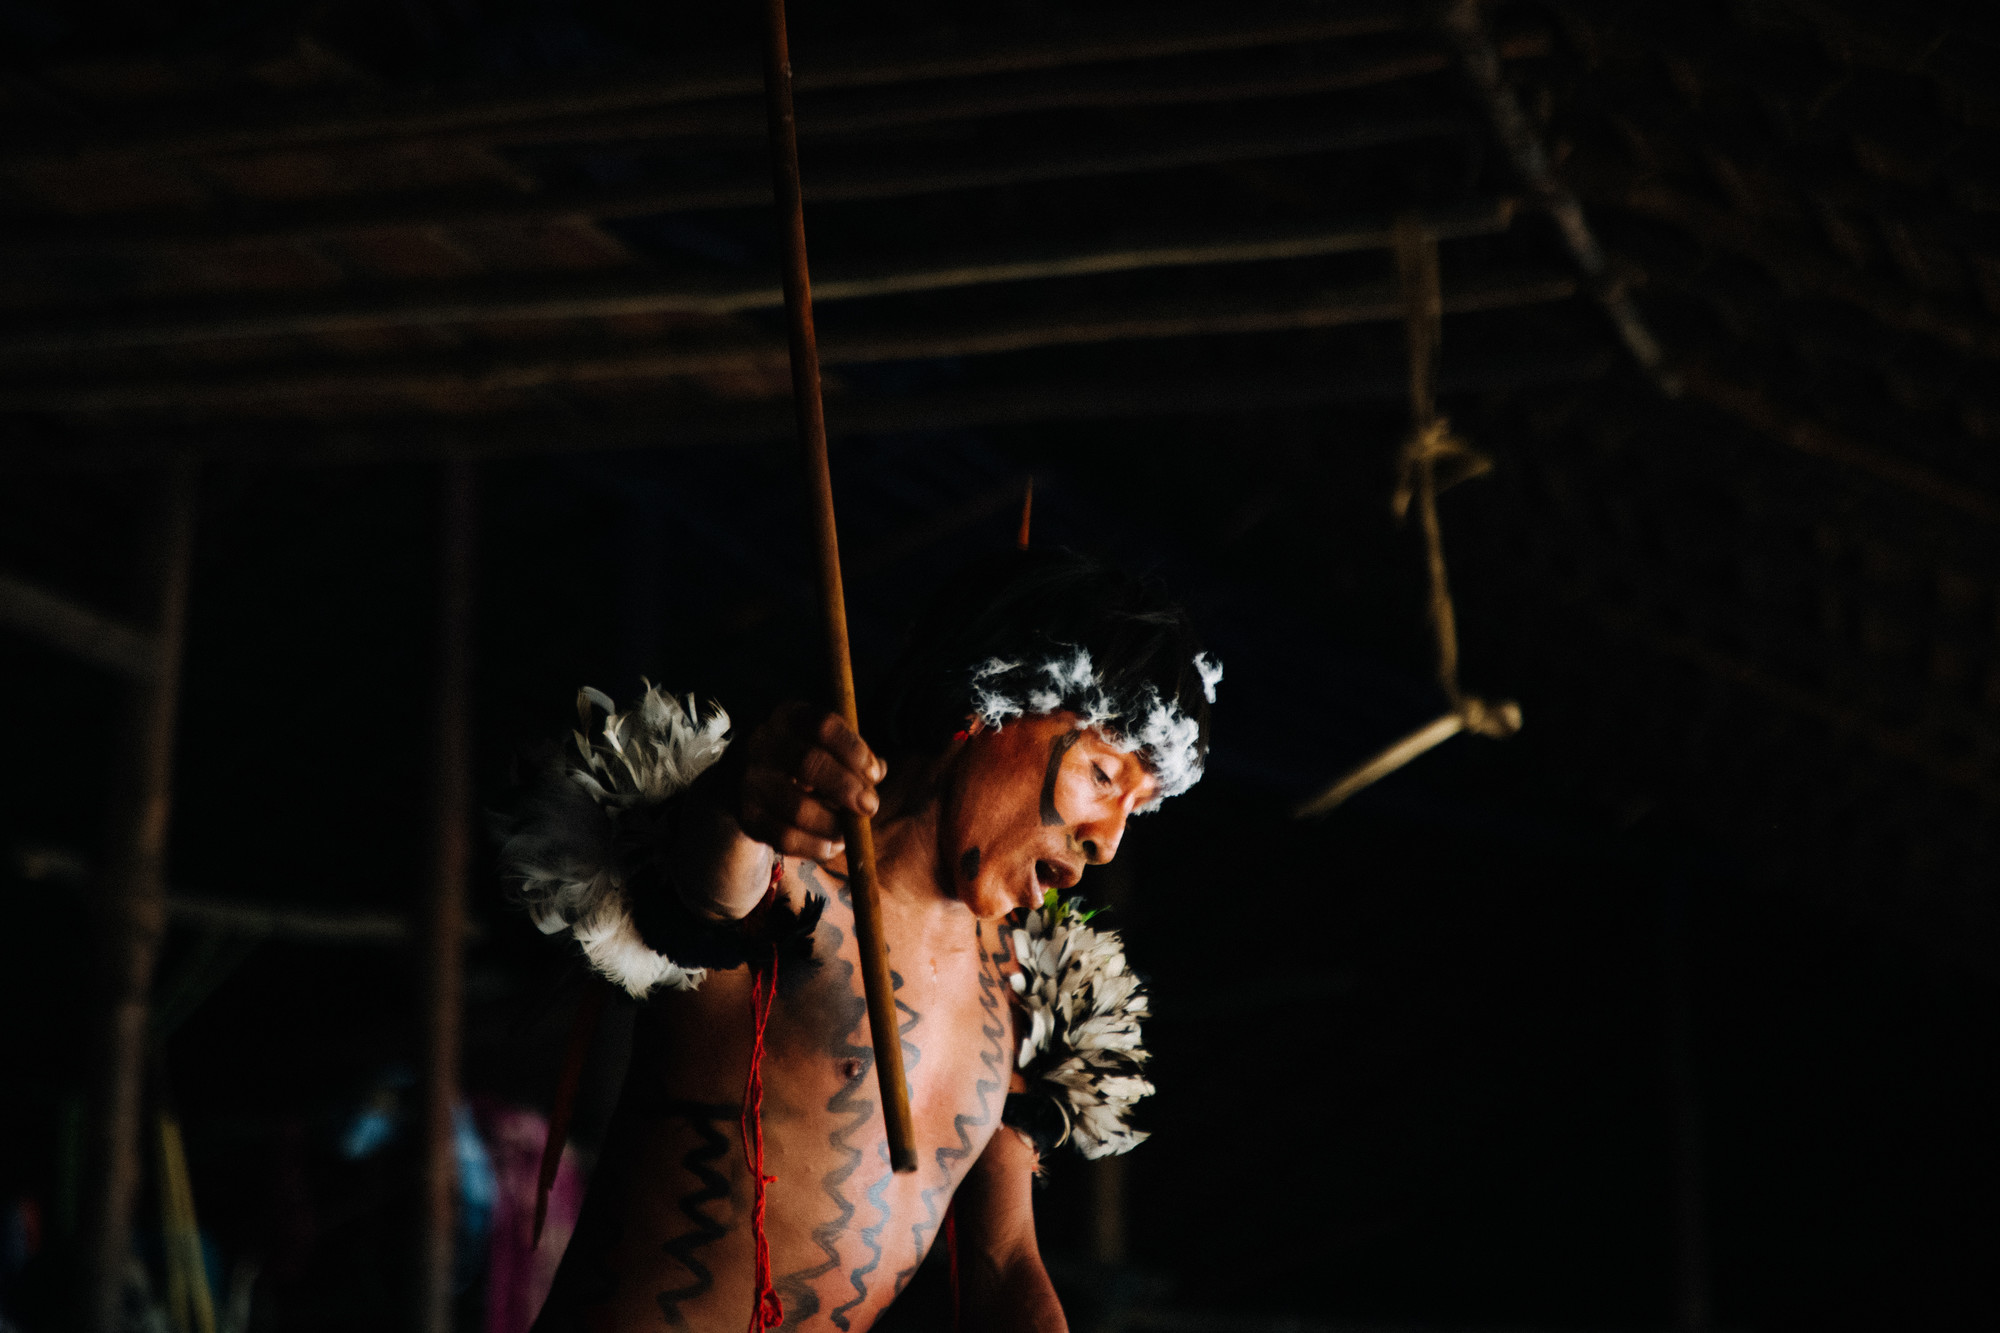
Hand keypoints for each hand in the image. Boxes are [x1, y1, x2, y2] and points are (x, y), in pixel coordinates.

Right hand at [726, 702, 885, 861]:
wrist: (754, 785)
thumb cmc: (806, 762)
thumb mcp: (829, 748)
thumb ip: (855, 757)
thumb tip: (878, 770)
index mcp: (789, 717)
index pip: (822, 725)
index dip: (852, 749)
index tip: (875, 774)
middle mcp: (762, 743)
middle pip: (807, 762)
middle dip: (845, 788)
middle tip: (870, 807)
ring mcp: (749, 780)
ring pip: (796, 806)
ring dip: (832, 824)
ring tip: (851, 833)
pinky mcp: (747, 816)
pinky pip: (784, 837)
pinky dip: (814, 846)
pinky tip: (831, 846)